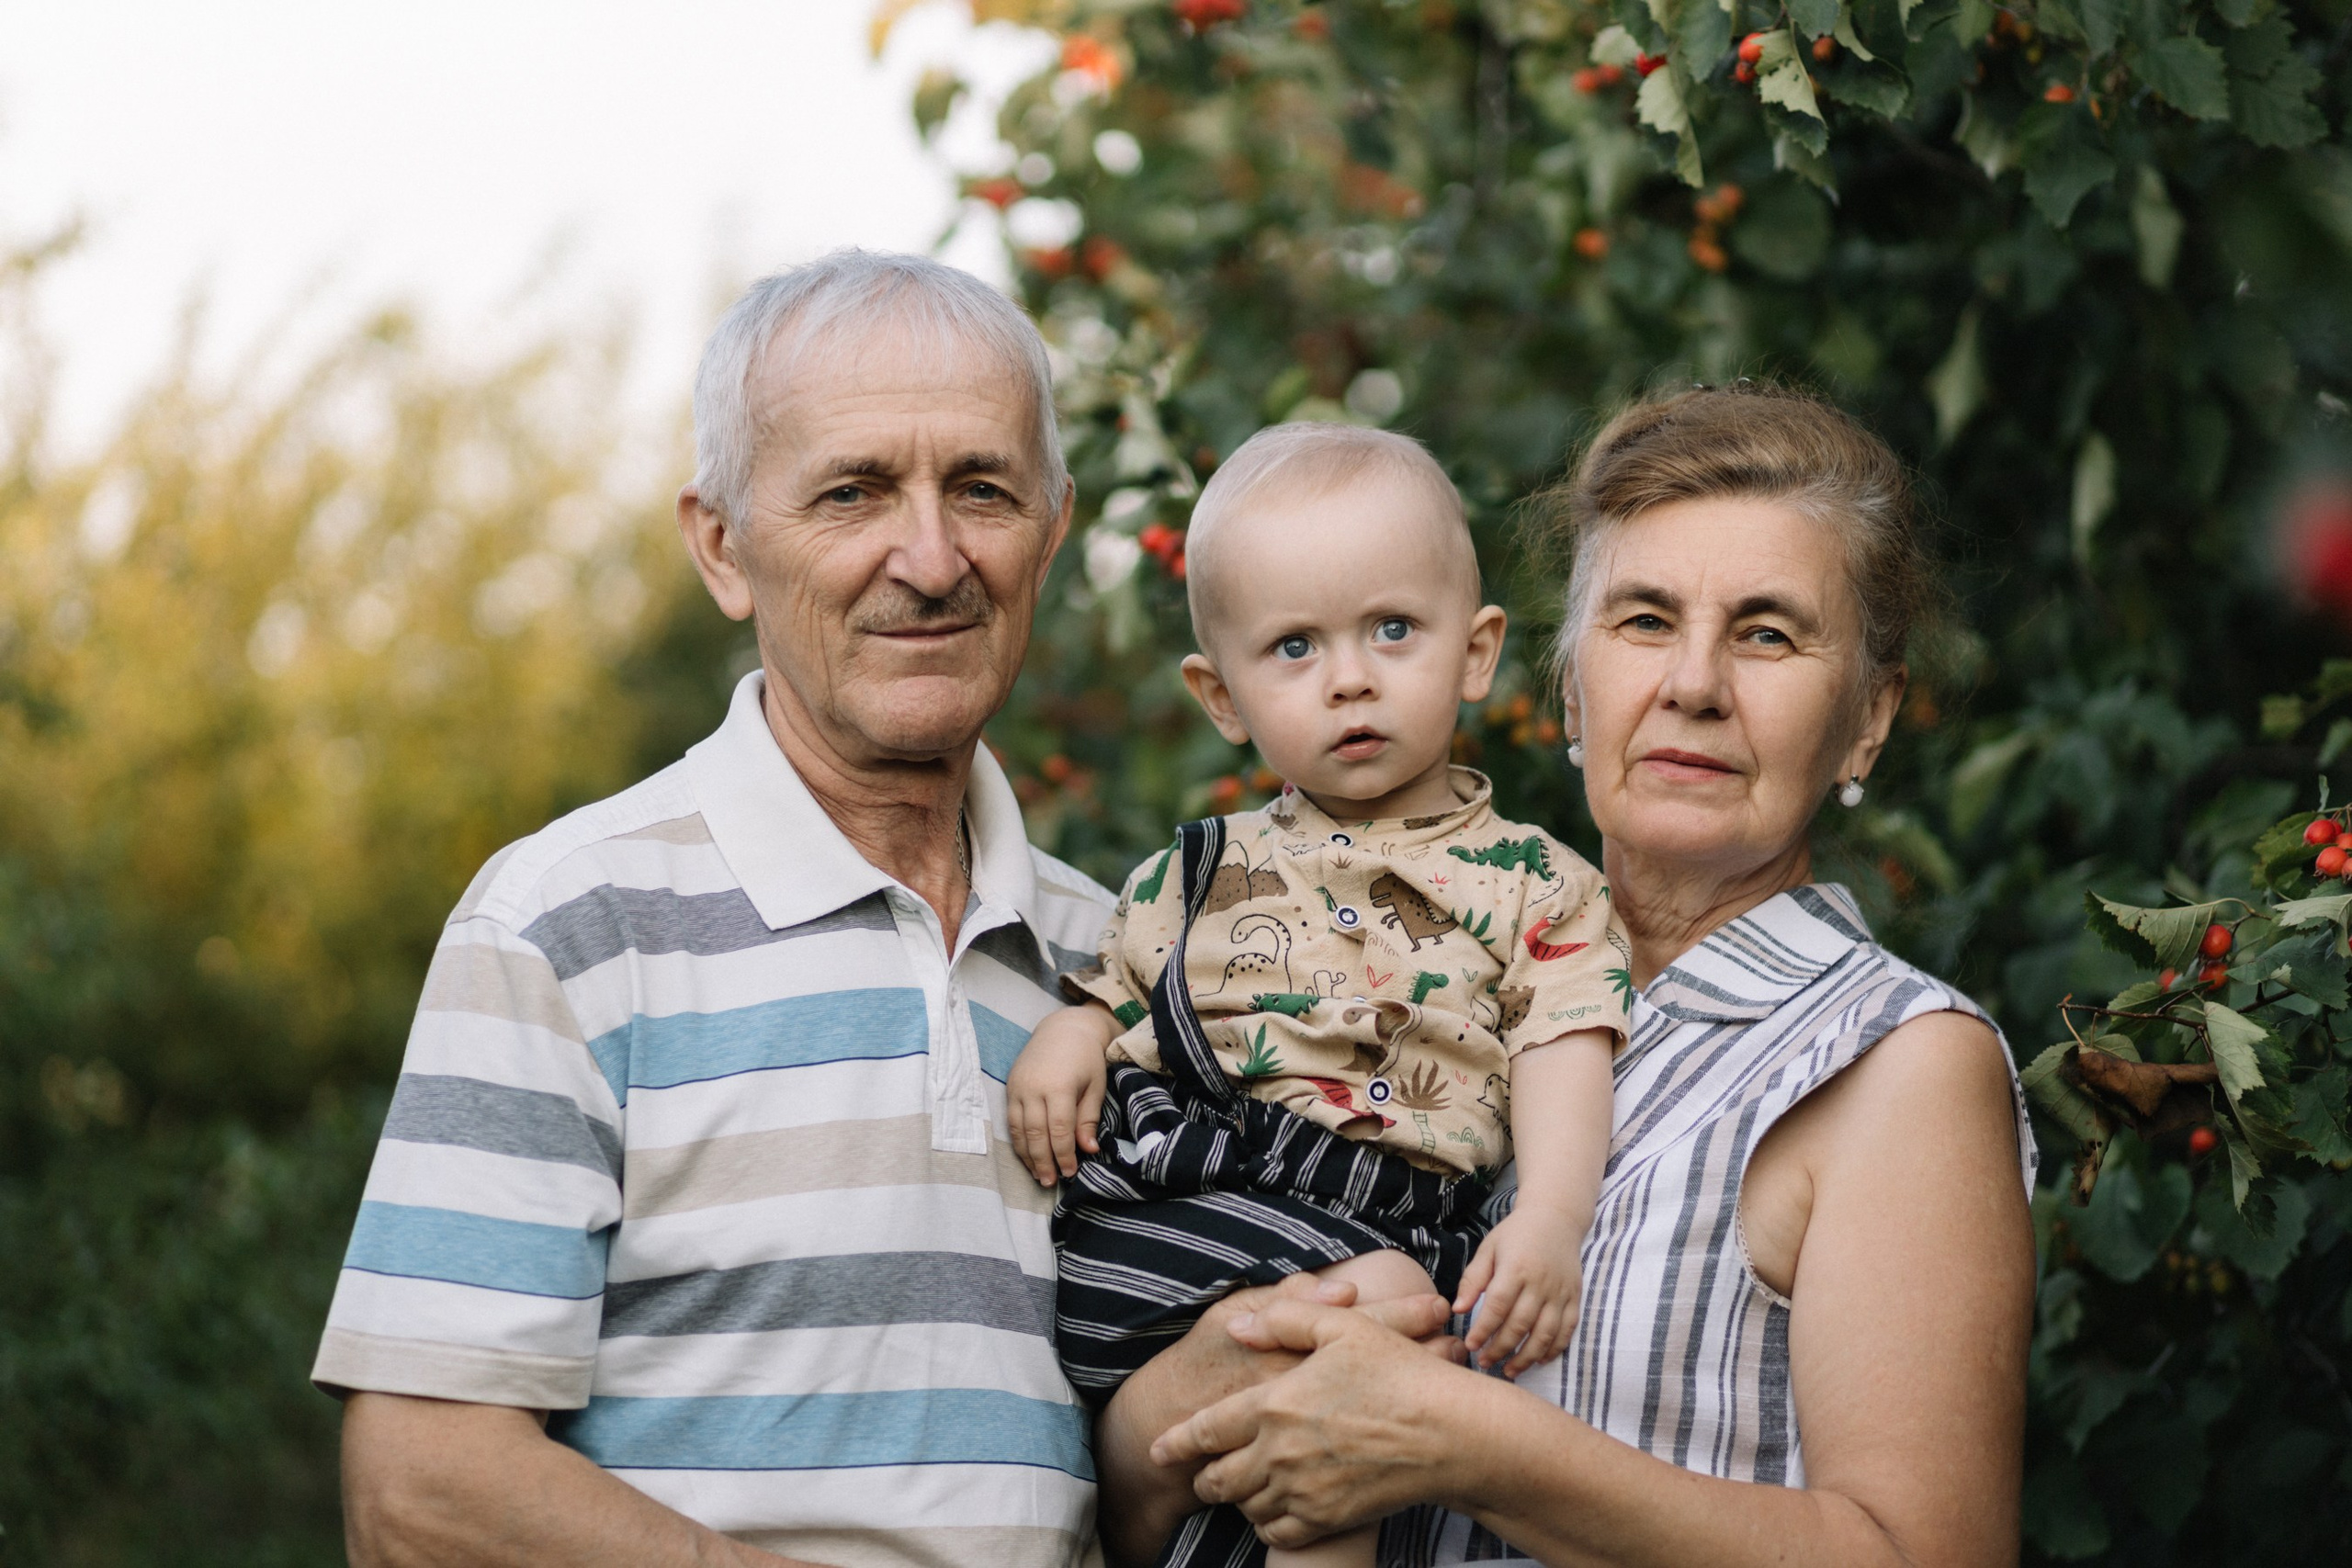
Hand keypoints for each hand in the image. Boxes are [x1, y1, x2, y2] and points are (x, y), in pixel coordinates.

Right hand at [1006, 1006, 1114, 1184]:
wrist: (1063, 1028)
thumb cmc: (1086, 1059)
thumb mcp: (1095, 1086)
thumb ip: (1088, 1119)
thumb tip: (1087, 1150)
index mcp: (1058, 1087)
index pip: (1058, 1130)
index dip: (1063, 1155)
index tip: (1070, 1172)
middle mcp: (1033, 1088)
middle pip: (1035, 1134)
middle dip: (1043, 1161)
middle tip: (1049, 1182)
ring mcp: (1018, 1087)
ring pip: (1018, 1130)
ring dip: (1027, 1156)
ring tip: (1037, 1175)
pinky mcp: (1010, 1087)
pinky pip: (1011, 1120)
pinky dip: (1018, 1141)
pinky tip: (1027, 1155)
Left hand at [1151, 1293, 1474, 1549]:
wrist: (1450, 1434)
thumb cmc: (1398, 1374)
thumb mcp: (1342, 1328)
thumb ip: (1284, 1320)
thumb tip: (1238, 1325)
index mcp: (1274, 1404)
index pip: (1207, 1429)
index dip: (1177, 1442)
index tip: (1157, 1451)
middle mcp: (1279, 1453)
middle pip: (1219, 1477)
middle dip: (1203, 1477)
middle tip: (1198, 1476)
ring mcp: (1303, 1490)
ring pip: (1247, 1505)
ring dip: (1237, 1498)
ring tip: (1240, 1489)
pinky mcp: (1328, 1517)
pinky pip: (1279, 1532)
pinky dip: (1268, 1524)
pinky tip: (1274, 1511)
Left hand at [1452, 1200, 1586, 1375]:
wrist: (1556, 1218)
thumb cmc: (1516, 1233)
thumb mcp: (1489, 1248)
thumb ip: (1473, 1279)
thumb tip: (1458, 1310)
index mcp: (1516, 1267)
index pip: (1497, 1306)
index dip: (1483, 1330)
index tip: (1470, 1346)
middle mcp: (1540, 1282)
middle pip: (1520, 1324)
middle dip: (1501, 1348)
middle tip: (1485, 1362)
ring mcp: (1561, 1292)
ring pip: (1545, 1333)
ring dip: (1527, 1356)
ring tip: (1510, 1370)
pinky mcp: (1575, 1297)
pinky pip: (1567, 1330)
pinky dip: (1554, 1349)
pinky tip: (1539, 1360)